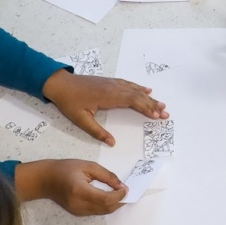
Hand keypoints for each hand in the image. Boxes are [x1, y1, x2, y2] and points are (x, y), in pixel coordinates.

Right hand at [14, 159, 127, 215]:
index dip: (119, 196)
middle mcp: (79, 205)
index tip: (126, 188)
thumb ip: (107, 176)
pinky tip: (109, 197)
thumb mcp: (88, 166)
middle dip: (119, 202)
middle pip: (106, 209)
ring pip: (102, 212)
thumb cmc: (66, 168)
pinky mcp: (77, 213)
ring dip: (114, 205)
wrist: (46, 180)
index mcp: (80, 191)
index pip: (105, 199)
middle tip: (126, 192)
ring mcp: (78, 211)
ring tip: (120, 194)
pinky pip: (96, 212)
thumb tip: (121, 186)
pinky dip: (106, 206)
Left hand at [42, 71, 167, 144]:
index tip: (157, 115)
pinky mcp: (109, 81)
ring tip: (161, 104)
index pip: (133, 102)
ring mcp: (112, 83)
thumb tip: (112, 143)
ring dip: (149, 97)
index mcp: (108, 97)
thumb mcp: (81, 120)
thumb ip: (97, 132)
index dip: (146, 108)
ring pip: (135, 89)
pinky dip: (139, 87)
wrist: (60, 84)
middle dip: (153, 104)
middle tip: (165, 113)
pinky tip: (146, 89)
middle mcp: (113, 88)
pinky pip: (128, 84)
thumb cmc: (69, 102)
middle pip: (138, 95)